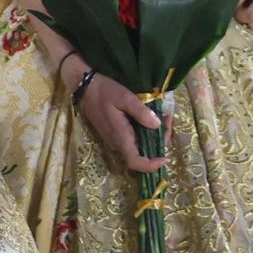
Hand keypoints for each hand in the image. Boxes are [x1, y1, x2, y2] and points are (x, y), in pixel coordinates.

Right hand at [64, 57, 166, 173]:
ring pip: (139, 146)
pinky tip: (152, 116)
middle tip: (168, 121)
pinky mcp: (116, 132)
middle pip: (141, 154)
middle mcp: (118, 141)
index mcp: (120, 136)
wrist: (84, 86)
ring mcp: (116, 138)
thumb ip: (140, 111)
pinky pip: (134, 138)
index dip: (151, 166)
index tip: (165, 158)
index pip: (135, 162)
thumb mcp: (124, 97)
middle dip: (159, 142)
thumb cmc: (103, 91)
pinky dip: (146, 131)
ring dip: (154, 136)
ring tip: (164, 117)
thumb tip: (157, 125)